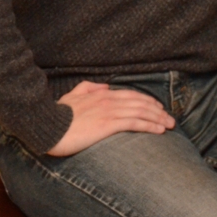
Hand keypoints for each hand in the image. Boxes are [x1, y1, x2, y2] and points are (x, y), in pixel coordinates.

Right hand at [46, 81, 175, 156]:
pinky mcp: (108, 124)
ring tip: (170, 126)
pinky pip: (135, 123)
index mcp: (102, 94)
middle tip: (170, 119)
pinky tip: (159, 130)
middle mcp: (109, 100)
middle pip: (141, 103)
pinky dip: (150, 126)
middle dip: (158, 111)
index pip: (132, 95)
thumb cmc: (57, 114)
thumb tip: (103, 86)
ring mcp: (110, 112)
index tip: (158, 108)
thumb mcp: (72, 96)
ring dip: (159, 119)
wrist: (46, 126)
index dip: (147, 101)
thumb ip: (88, 88)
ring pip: (142, 112)